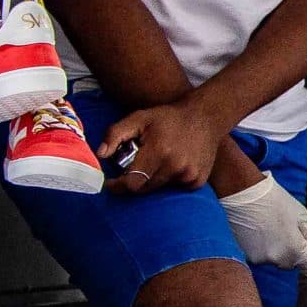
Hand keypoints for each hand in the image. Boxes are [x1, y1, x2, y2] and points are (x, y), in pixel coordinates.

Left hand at [100, 96, 231, 191]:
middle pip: (144, 188)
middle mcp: (176, 166)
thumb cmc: (168, 118)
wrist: (206, 118)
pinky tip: (172, 164)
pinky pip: (174, 188)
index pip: (132, 183)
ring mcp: (189, 175)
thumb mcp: (138, 118)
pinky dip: (168, 180)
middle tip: (135, 164)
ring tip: (155, 161)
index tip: (111, 183)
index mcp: (159, 151)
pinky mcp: (198, 180)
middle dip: (134, 180)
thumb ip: (115, 134)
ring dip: (151, 180)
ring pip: (158, 189)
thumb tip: (101, 154)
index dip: (118, 186)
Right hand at [218, 174, 306, 268]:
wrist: (243, 194)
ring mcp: (259, 259)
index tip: (298, 231)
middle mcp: (276, 259)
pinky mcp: (247, 255)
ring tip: (270, 226)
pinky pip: (262, 256)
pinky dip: (263, 247)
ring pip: (276, 259)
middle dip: (292, 249)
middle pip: (292, 262)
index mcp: (293, 250)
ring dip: (277, 248)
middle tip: (284, 227)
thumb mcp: (302, 217)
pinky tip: (260, 230)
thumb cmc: (275, 201)